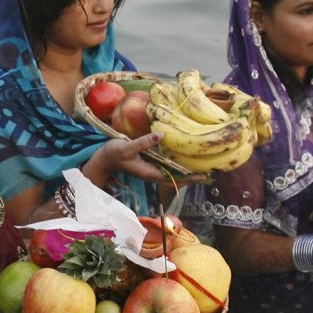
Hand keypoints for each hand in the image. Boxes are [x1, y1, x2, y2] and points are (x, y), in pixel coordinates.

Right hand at [86, 133, 203, 187]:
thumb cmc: (113, 153)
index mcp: (150, 172)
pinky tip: (183, 157)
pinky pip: (166, 166)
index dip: (189, 178)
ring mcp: (151, 168)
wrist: (103, 159)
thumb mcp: (127, 147)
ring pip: (172, 173)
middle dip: (192, 176)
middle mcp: (152, 173)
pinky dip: (177, 163)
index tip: (202, 176)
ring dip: (186, 170)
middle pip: (176, 178)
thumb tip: (161, 134)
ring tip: (201, 165)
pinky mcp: (149, 163)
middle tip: (209, 171)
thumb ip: (144, 142)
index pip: (173, 178)